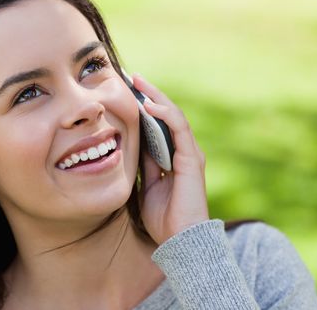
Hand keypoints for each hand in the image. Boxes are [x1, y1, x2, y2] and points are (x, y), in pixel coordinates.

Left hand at [133, 74, 208, 244]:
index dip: (142, 106)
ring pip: (173, 114)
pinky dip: (164, 113)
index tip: (124, 91)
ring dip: (155, 96)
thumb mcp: (146, 185)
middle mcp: (182, 150)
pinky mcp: (191, 158)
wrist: (180, 240)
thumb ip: (144, 164)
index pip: (157, 123)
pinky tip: (148, 104)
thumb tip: (131, 145)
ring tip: (137, 81)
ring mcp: (189, 153)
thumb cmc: (163, 217)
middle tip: (130, 76)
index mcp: (171, 156)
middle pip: (166, 113)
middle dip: (148, 93)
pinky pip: (179, 128)